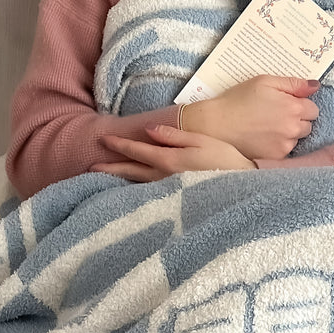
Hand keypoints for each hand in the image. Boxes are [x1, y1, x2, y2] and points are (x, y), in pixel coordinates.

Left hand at [91, 126, 254, 181]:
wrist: (243, 192)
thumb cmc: (226, 162)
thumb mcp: (201, 141)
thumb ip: (173, 136)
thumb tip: (147, 130)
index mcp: (168, 160)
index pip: (136, 151)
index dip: (119, 144)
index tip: (103, 139)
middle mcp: (162, 179)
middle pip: (130, 171)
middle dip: (110, 168)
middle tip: (90, 167)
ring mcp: (167, 193)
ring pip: (137, 185)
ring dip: (119, 181)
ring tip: (103, 179)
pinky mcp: (173, 202)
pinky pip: (147, 194)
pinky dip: (134, 191)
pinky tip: (129, 191)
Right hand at [183, 76, 319, 159]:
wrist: (217, 125)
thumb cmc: (238, 100)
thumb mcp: (265, 82)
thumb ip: (293, 84)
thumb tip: (315, 86)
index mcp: (294, 108)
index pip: (313, 109)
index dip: (300, 105)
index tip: (286, 104)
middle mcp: (293, 128)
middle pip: (308, 125)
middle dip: (297, 120)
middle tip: (275, 115)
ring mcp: (285, 145)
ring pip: (297, 139)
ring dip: (288, 134)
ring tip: (267, 128)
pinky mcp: (275, 158)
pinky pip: (285, 151)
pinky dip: (278, 145)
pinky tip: (263, 138)